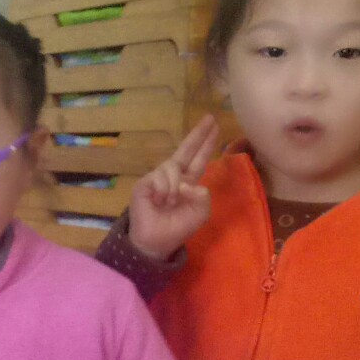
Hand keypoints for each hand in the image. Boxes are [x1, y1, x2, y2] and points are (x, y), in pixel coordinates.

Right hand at [126, 114, 220, 261]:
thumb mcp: (200, 213)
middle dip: (198, 134)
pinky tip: (159, 202)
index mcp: (188, 183)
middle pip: (185, 150)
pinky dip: (165, 190)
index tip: (215, 127)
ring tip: (170, 203)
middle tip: (210, 118)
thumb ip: (203, 196)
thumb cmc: (178, 228)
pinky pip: (160, 177)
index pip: (199, 159)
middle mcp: (173, 176)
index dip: (206, 144)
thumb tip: (187, 182)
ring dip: (175, 186)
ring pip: (172, 167)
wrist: (157, 241)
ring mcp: (157, 178)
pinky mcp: (145, 183)